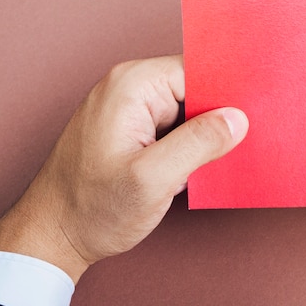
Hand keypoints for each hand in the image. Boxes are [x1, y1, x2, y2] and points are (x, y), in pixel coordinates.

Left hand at [0, 55, 247, 282]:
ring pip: (187, 110)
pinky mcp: (133, 132)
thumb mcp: (152, 179)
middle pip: (194, 88)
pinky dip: (191, 146)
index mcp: (131, 86)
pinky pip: (175, 128)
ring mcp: (130, 110)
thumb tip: (237, 119)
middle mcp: (129, 89)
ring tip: (213, 162)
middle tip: (237, 145)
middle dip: (217, 116)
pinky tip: (195, 169)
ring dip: (205, 135)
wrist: (53, 235)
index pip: (196, 70)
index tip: (252, 116)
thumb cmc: (92, 209)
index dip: (226, 94)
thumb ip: (199, 144)